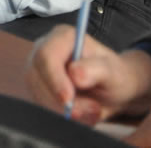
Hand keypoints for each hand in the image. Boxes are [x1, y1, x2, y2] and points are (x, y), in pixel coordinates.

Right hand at [25, 26, 150, 123]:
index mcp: (63, 37)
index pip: (46, 55)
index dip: (54, 78)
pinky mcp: (37, 87)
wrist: (113, 91)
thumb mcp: (114, 73)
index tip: (68, 100)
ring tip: (90, 112)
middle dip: (59, 100)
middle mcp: (45, 49)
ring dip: (61, 110)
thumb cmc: (115, 76)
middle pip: (36, 75)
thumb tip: (75, 73)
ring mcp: (38, 69)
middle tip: (87, 112)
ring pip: (36, 92)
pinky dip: (59, 114)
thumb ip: (97, 70)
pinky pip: (40, 103)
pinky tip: (80, 114)